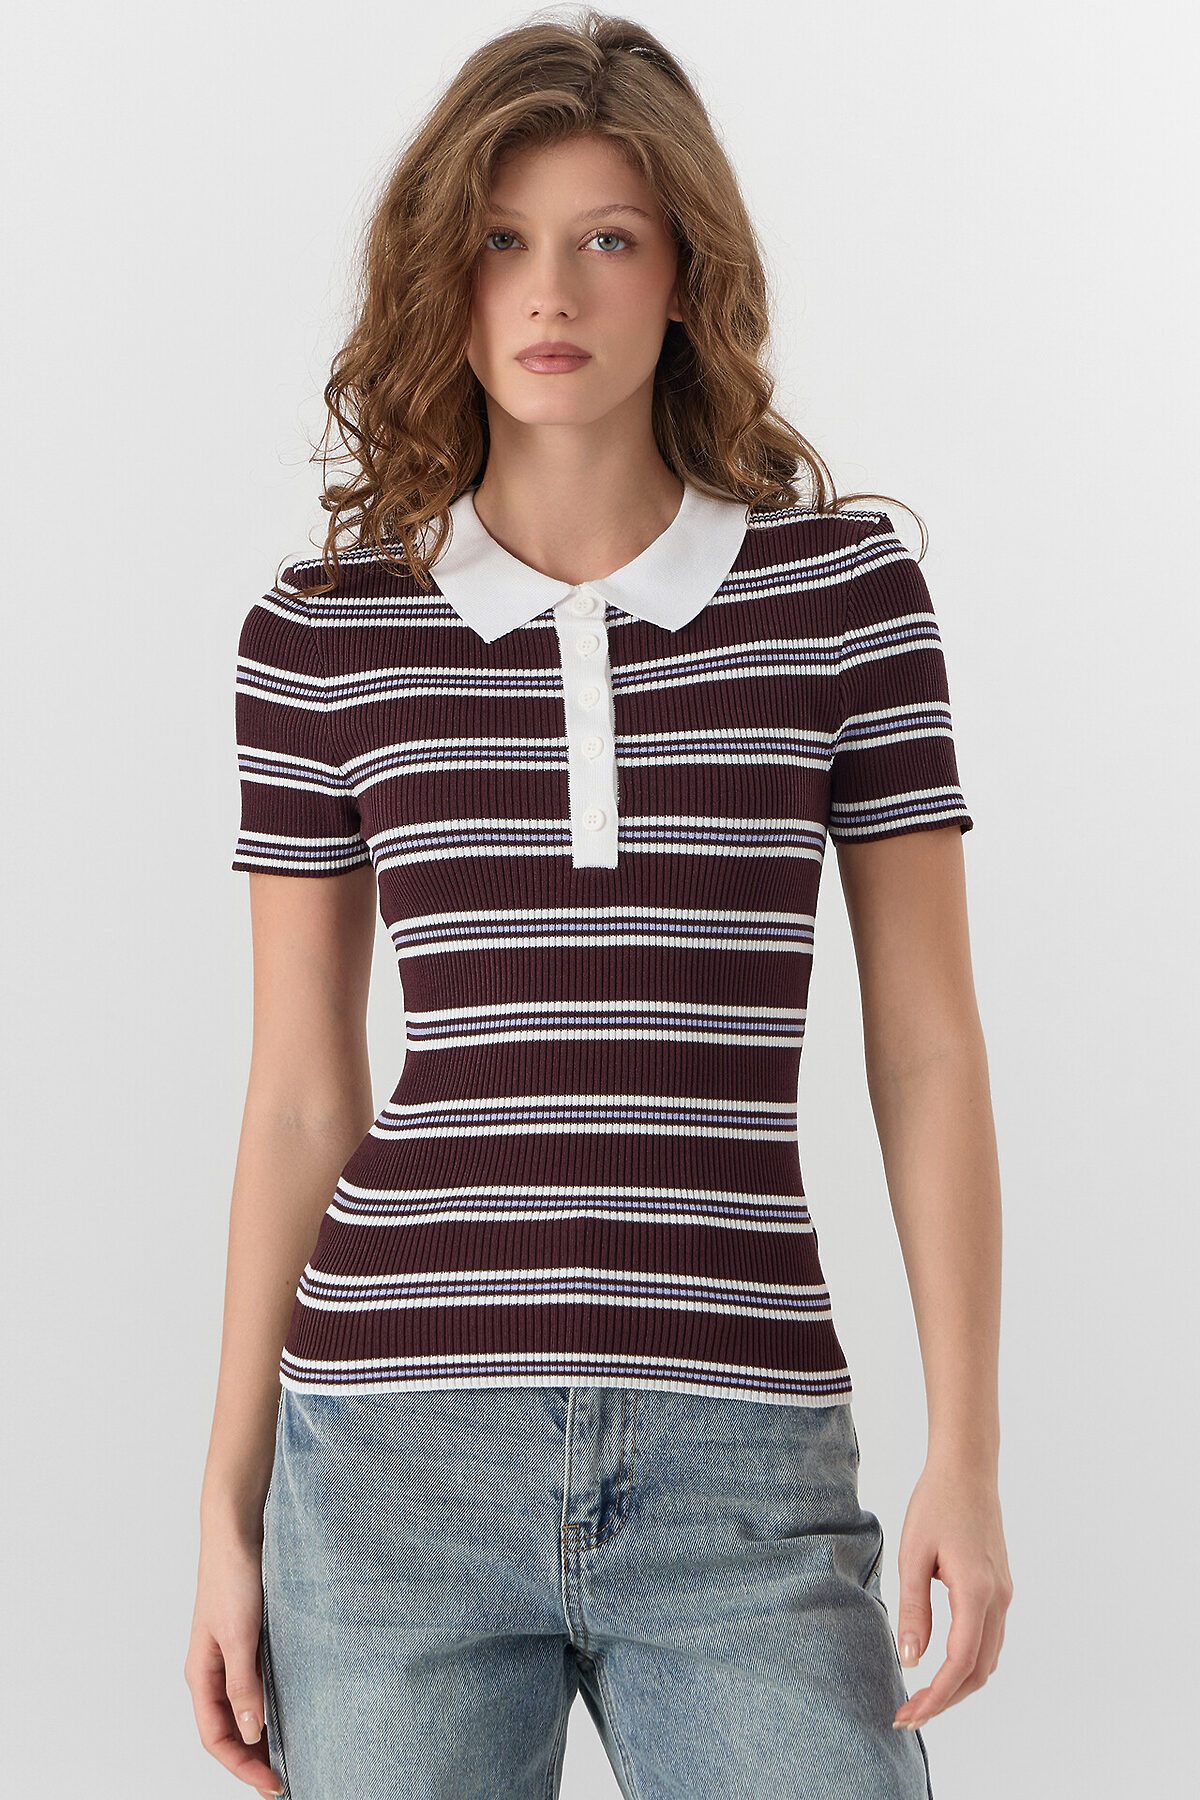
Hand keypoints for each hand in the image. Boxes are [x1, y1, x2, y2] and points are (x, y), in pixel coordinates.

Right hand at [184, 1530, 284, 1796]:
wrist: (236, 1530)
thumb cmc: (232, 1576)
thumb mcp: (239, 1634)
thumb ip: (243, 1683)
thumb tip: (251, 1731)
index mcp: (201, 1674)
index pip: (216, 1737)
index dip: (242, 1765)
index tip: (272, 1783)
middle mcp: (212, 1670)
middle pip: (226, 1730)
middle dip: (249, 1759)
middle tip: (282, 1780)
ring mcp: (228, 1655)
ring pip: (239, 1710)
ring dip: (258, 1735)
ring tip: (286, 1755)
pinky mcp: (246, 1640)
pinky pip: (252, 1685)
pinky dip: (265, 1706)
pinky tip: (286, 1711)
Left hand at [889, 1456, 1012, 1731]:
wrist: (967, 1470)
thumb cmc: (936, 1504)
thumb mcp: (913, 1554)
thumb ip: (913, 1609)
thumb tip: (911, 1662)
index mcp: (977, 1591)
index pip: (960, 1662)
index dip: (937, 1696)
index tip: (909, 1714)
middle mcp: (999, 1599)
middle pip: (979, 1670)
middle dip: (946, 1699)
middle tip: (908, 1714)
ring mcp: (1004, 1594)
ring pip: (987, 1659)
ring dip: (958, 1684)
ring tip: (921, 1697)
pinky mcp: (1000, 1588)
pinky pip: (989, 1639)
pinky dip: (967, 1663)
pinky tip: (940, 1665)